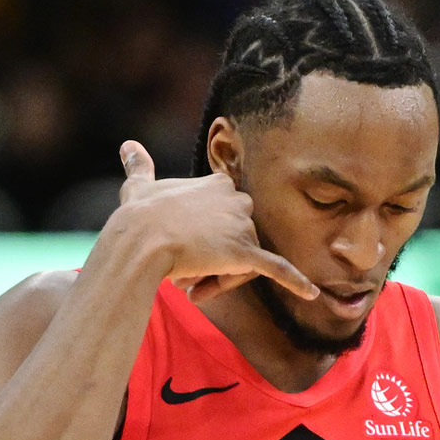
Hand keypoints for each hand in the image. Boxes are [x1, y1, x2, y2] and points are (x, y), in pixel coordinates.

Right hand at [109, 140, 317, 302]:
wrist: (140, 240)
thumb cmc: (138, 216)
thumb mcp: (140, 186)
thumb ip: (140, 167)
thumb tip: (128, 145)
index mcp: (220, 184)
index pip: (226, 217)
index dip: (206, 238)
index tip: (181, 251)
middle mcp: (238, 200)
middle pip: (238, 240)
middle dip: (215, 260)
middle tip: (184, 274)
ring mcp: (244, 226)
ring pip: (242, 263)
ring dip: (219, 279)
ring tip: (192, 287)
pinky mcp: (247, 253)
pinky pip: (277, 268)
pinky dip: (296, 282)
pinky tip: (312, 294)